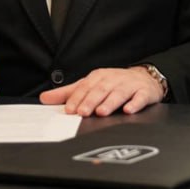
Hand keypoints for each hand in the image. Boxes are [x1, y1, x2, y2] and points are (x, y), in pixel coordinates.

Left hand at [39, 67, 163, 116]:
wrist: (144, 78)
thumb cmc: (114, 83)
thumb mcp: (91, 85)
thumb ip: (68, 93)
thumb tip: (44, 98)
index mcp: (99, 77)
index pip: (86, 87)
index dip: (77, 98)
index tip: (69, 110)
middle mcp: (114, 79)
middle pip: (101, 89)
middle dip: (91, 101)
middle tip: (82, 112)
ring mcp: (130, 85)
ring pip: (119, 93)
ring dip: (110, 102)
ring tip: (102, 112)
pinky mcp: (144, 92)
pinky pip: (140, 97)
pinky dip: (135, 103)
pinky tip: (129, 110)